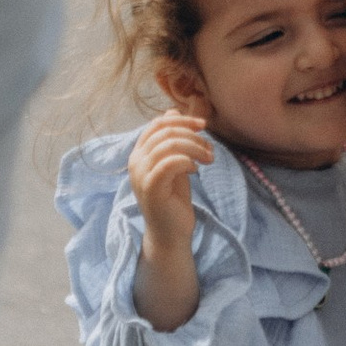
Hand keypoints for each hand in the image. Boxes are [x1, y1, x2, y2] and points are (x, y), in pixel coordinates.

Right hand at [127, 108, 212, 262]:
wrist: (170, 233)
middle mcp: (135, 161)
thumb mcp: (175, 164)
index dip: (182, 120)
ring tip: (209, 158)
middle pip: (165, 132)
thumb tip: (172, 111)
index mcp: (139, 153)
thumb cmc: (173, 199)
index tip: (203, 125)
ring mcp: (141, 174)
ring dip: (194, 148)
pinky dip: (187, 161)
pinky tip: (196, 170)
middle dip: (192, 134)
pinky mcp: (151, 188)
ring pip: (169, 145)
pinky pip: (170, 163)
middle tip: (210, 148)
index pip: (158, 124)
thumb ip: (173, 141)